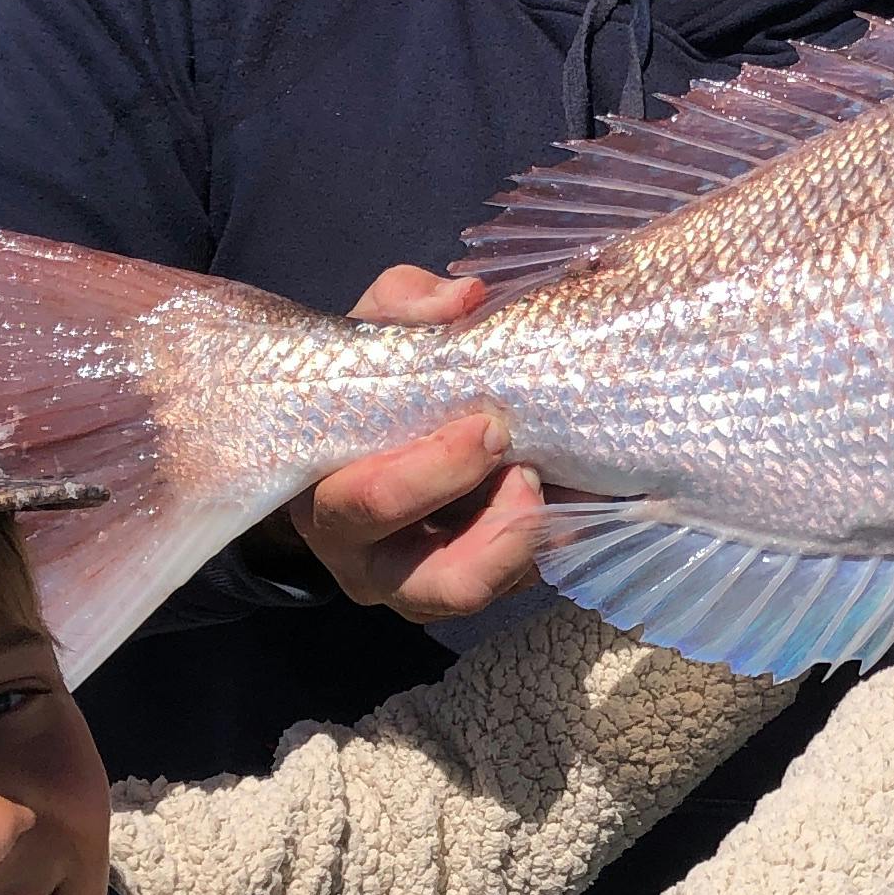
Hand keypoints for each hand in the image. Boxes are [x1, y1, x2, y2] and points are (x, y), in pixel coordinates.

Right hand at [281, 267, 550, 623]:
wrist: (358, 441)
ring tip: (544, 482)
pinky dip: (549, 543)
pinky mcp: (466, 590)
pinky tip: (567, 496)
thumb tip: (468, 300)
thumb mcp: (370, 337)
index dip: (438, 470)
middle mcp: (367, 562)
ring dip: (527, 541)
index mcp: (326, 498)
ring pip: (487, 594)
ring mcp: (418, 589)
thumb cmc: (363, 388)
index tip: (488, 424)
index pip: (374, 503)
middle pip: (442, 581)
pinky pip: (517, 585)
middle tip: (530, 469)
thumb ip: (407, 306)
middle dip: (500, 527)